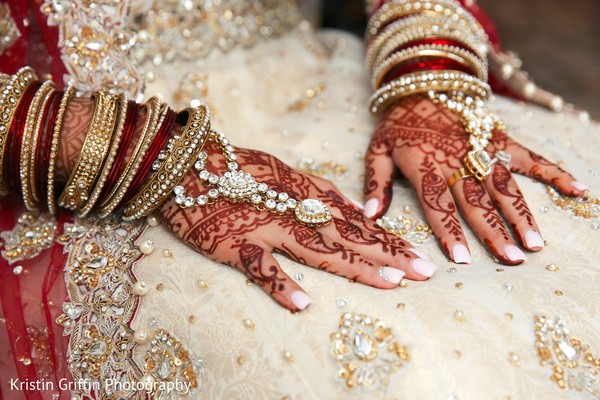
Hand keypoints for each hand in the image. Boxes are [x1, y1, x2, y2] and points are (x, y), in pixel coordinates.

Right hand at [159, 142, 438, 310]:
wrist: (183, 162)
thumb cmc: (234, 166)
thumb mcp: (283, 170)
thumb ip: (319, 188)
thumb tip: (352, 206)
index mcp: (305, 192)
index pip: (354, 220)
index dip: (388, 238)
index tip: (419, 255)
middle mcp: (294, 210)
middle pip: (348, 235)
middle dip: (388, 254)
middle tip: (425, 272)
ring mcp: (266, 227)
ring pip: (317, 249)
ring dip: (354, 266)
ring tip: (389, 283)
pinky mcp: (235, 243)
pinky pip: (261, 267)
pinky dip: (281, 285)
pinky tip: (304, 304)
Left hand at [363, 97, 587, 264]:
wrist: (422, 84)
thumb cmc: (397, 123)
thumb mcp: (377, 150)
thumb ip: (375, 182)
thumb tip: (370, 214)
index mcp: (426, 167)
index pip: (438, 204)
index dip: (450, 232)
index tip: (462, 259)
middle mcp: (457, 161)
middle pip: (477, 202)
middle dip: (494, 233)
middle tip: (512, 260)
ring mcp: (481, 150)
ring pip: (504, 186)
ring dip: (521, 214)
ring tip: (535, 242)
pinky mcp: (499, 139)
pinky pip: (530, 157)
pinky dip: (554, 172)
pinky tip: (577, 189)